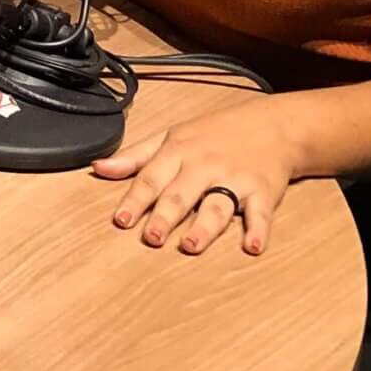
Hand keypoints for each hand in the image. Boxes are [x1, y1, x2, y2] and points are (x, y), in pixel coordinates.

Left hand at [92, 97, 300, 257]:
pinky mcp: (264, 191)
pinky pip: (261, 212)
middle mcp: (205, 165)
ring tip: (191, 245)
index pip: (151, 177)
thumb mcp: (171, 136)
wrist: (273, 124)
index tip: (121, 220)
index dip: (135, 200)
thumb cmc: (215, 133)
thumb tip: (98, 168)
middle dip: (164, 216)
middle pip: (181, 194)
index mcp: (179, 151)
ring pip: (217, 205)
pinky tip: (252, 246)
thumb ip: (135, 156)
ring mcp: (235, 178)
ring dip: (204, 227)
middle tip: (151, 238)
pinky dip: (259, 230)